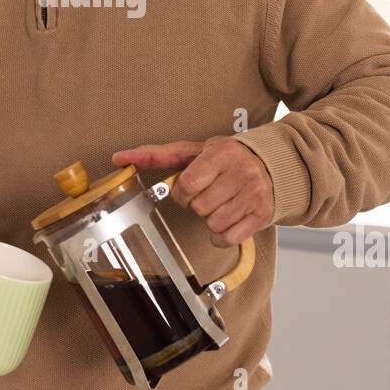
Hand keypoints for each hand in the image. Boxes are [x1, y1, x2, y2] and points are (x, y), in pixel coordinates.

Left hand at [112, 137, 273, 247]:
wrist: (271, 165)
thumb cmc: (225, 159)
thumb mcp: (193, 151)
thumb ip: (156, 155)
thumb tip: (119, 158)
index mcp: (221, 154)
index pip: (187, 185)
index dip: (183, 191)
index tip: (190, 187)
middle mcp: (241, 172)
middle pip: (200, 207)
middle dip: (198, 204)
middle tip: (209, 194)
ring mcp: (254, 194)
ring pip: (214, 223)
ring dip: (211, 219)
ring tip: (220, 203)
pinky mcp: (262, 214)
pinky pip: (229, 238)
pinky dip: (223, 235)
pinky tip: (229, 219)